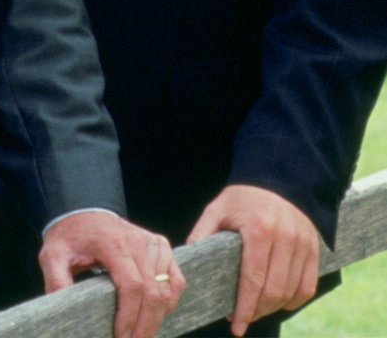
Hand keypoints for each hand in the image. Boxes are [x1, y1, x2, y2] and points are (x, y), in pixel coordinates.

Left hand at [40, 211, 183, 337]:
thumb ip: (56, 281)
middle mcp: (138, 241)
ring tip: (139, 334)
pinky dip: (169, 302)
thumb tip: (63, 308)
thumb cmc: (70, 236)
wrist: (84, 212)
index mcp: (113, 243)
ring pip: (166, 291)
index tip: (119, 337)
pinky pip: (176, 281)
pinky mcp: (162, 247)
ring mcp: (153, 243)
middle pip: (153, 293)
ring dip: (156, 319)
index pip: (132, 286)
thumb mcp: (53, 255)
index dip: (129, 317)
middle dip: (144, 327)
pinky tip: (155, 316)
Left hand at [187, 184, 320, 334]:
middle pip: (273, 291)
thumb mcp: (219, 208)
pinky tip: (278, 303)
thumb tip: (187, 259)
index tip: (235, 325)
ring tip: (256, 311)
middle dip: (256, 312)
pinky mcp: (314, 249)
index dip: (244, 307)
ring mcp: (303, 244)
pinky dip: (293, 301)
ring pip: (290, 292)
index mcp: (259, 228)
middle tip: (242, 319)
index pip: (253, 279)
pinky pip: (307, 287)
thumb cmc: (243, 197)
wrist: (278, 178)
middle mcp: (285, 237)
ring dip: (273, 309)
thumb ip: (203, 232)